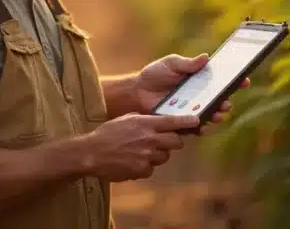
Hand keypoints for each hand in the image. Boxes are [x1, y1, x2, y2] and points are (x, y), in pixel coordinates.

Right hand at [80, 113, 198, 181]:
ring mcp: (147, 156)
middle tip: (166, 141)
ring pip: (164, 156)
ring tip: (141, 151)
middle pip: (176, 141)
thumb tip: (158, 121)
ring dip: (158, 154)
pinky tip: (132, 161)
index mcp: (145, 123)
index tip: (197, 121)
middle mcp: (149, 139)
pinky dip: (145, 166)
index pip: (173, 121)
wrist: (92, 153)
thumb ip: (144, 119)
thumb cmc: (107, 133)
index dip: (187, 121)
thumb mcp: (126, 119)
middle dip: (173, 141)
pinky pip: (151, 168)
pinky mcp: (142, 170)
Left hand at [135, 53, 250, 125]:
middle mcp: (200, 96)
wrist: (137, 91)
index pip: (222, 81)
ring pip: (211, 114)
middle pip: (220, 100)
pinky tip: (203, 126)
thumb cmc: (154, 74)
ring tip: (217, 114)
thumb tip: (206, 58)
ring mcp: (192, 109)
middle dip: (226, 101)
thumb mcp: (170, 64)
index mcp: (200, 80)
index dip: (235, 81)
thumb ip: (187, 63)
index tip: (244, 80)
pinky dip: (201, 127)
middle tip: (226, 102)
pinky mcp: (183, 121)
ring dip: (217, 115)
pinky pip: (195, 127)